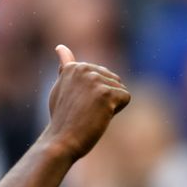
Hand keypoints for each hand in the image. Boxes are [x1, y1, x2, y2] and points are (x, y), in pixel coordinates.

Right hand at [43, 44, 130, 161]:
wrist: (62, 140)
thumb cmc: (62, 118)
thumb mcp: (61, 88)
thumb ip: (66, 69)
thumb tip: (61, 47)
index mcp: (72, 67)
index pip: (100, 76)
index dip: (92, 95)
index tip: (77, 105)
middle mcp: (83, 69)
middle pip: (112, 80)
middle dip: (104, 98)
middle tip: (84, 110)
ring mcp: (94, 80)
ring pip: (119, 89)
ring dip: (110, 104)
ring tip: (90, 113)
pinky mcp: (105, 92)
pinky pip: (125, 98)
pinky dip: (116, 110)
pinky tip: (100, 116)